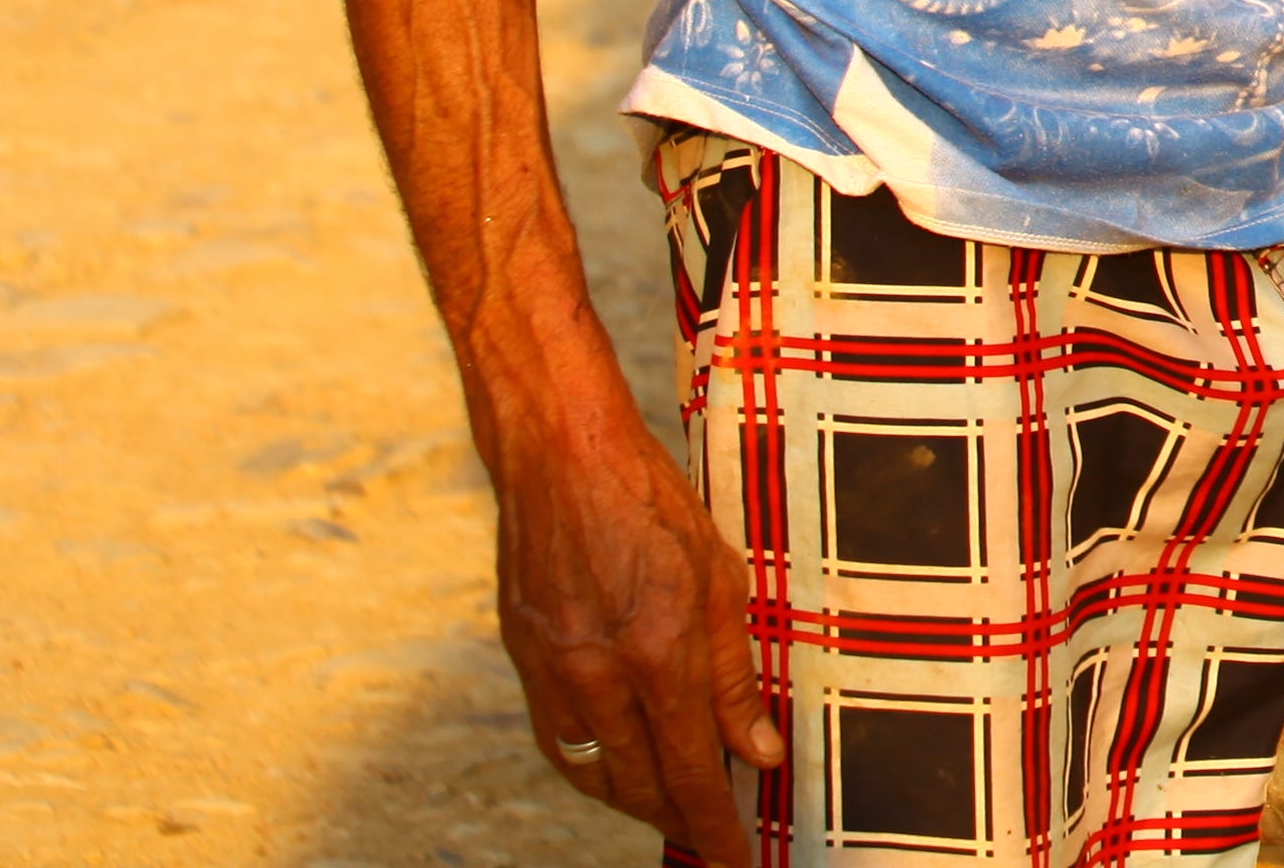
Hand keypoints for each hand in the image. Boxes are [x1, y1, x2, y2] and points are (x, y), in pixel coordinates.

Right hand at [496, 402, 777, 857]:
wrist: (561, 454)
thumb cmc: (654, 501)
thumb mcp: (721, 579)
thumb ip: (737, 675)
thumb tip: (760, 751)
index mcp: (656, 654)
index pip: (690, 770)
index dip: (716, 822)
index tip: (739, 855)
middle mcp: (597, 675)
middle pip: (638, 784)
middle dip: (677, 818)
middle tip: (713, 832)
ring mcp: (551, 671)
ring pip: (593, 771)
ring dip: (633, 799)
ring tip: (672, 805)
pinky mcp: (523, 658)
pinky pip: (559, 739)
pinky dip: (592, 765)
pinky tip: (618, 765)